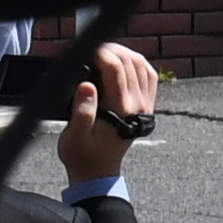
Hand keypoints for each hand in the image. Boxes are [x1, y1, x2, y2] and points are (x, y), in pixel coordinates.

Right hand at [62, 41, 155, 186]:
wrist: (98, 173)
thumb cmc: (83, 156)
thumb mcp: (74, 137)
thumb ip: (81, 111)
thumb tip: (86, 86)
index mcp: (121, 110)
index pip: (116, 69)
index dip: (99, 53)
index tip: (84, 51)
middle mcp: (138, 105)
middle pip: (130, 62)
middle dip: (110, 49)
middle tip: (91, 50)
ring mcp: (144, 104)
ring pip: (142, 65)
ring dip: (124, 53)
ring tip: (104, 52)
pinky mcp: (144, 105)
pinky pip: (148, 76)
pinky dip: (137, 63)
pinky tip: (122, 62)